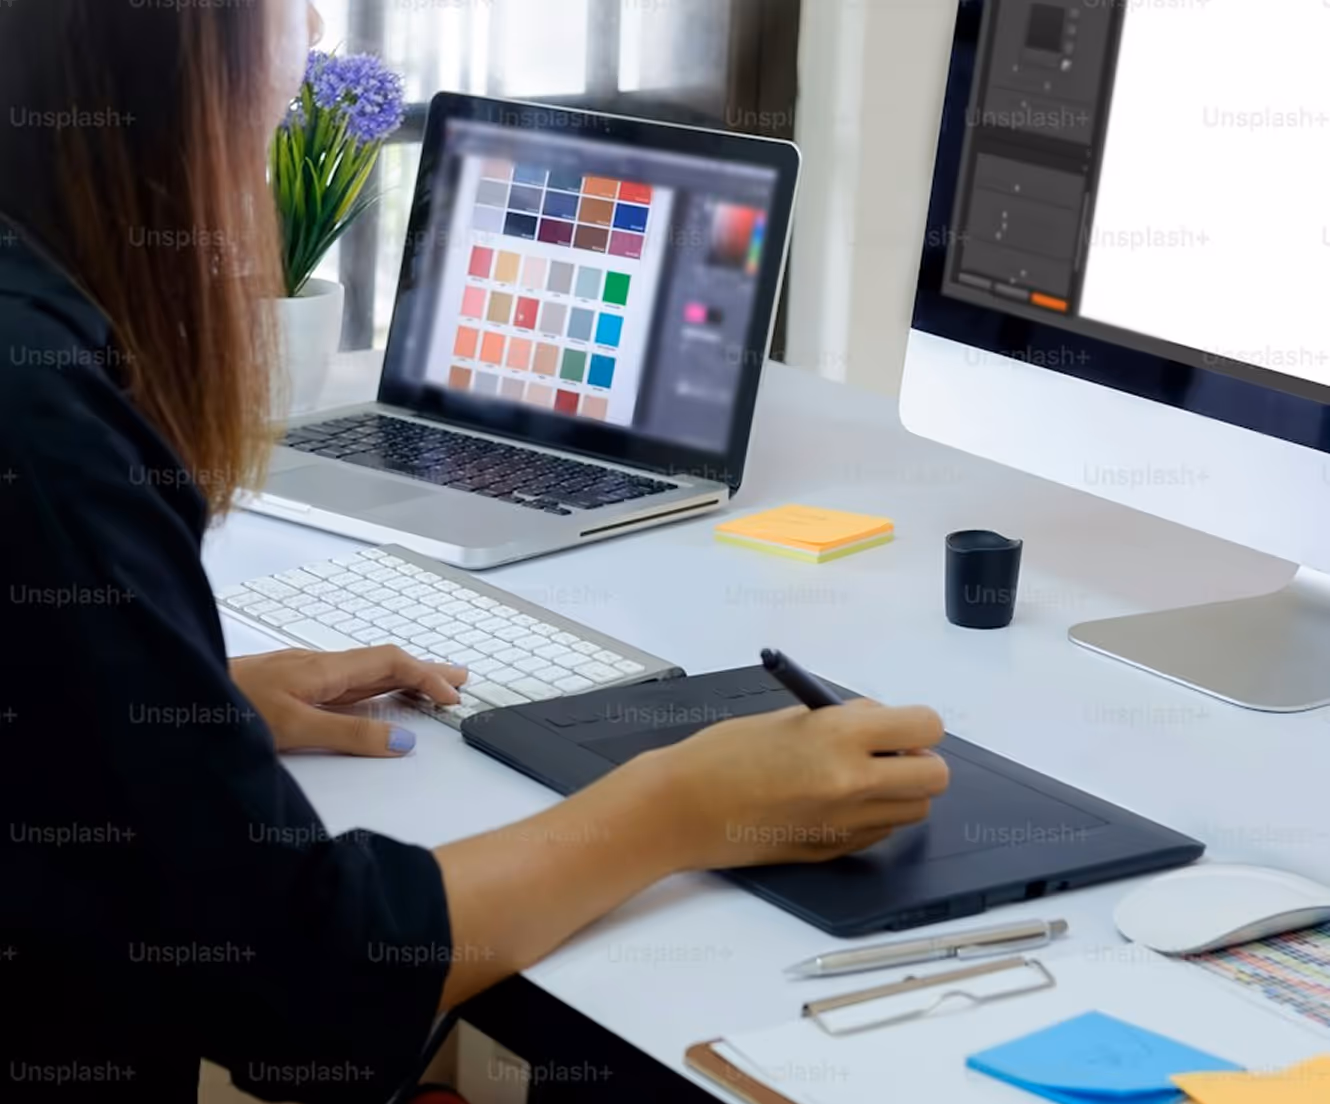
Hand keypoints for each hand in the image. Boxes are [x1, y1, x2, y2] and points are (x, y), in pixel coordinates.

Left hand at [230, 646, 467, 756]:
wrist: (180, 694)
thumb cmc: (229, 709)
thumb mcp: (296, 730)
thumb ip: (351, 736)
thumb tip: (401, 741)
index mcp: (325, 668)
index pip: (391, 663)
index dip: (427, 677)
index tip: (452, 697)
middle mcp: (318, 665)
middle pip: (385, 662)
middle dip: (425, 670)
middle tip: (459, 680)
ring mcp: (304, 674)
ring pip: (366, 672)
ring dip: (402, 678)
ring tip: (428, 688)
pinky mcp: (290, 686)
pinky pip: (347, 682)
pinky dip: (375, 687)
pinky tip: (374, 698)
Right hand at [642, 699, 949, 868]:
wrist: (682, 808)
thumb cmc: (722, 754)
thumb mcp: (789, 718)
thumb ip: (844, 720)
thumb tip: (884, 724)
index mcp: (839, 737)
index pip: (925, 727)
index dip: (917, 725)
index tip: (899, 726)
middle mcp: (852, 783)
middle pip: (934, 778)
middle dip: (918, 762)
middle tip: (887, 753)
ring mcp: (845, 824)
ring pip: (915, 811)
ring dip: (899, 792)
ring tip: (858, 778)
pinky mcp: (833, 852)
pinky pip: (881, 833)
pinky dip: (872, 816)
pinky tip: (834, 803)